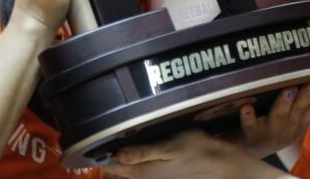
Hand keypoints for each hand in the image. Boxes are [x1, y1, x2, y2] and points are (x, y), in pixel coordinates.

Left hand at [110, 129, 284, 178]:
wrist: (222, 165)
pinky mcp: (161, 173)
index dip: (98, 153)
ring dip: (118, 155)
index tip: (87, 140)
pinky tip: (131, 146)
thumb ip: (142, 152)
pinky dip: (131, 157)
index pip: (111, 166)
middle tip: (95, 135)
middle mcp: (145, 176)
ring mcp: (153, 176)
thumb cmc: (197, 151)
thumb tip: (117, 155)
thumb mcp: (169, 147)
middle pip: (117, 168)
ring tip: (110, 137)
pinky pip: (139, 166)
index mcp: (142, 171)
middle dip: (106, 154)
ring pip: (128, 168)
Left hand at [233, 80, 309, 156]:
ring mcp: (268, 131)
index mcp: (298, 124)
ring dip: (284, 103)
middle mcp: (286, 128)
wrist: (251, 152)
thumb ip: (303, 106)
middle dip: (307, 96)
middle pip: (299, 110)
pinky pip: (249, 125)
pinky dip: (248, 117)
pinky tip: (246, 107)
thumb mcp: (293, 121)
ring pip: (278, 117)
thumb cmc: (273, 129)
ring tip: (288, 90)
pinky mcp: (249, 134)